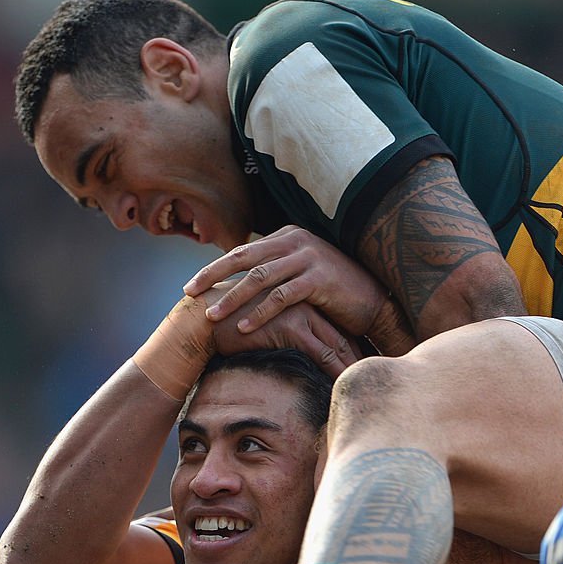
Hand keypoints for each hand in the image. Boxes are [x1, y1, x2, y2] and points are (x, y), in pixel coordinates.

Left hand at [185, 226, 389, 338]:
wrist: (373, 300)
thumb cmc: (333, 292)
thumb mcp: (301, 273)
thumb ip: (276, 271)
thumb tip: (242, 283)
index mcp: (287, 236)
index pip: (243, 251)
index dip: (216, 268)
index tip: (193, 285)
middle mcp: (295, 241)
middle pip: (243, 258)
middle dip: (212, 276)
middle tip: (189, 293)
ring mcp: (307, 258)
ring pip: (259, 278)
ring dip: (232, 298)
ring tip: (212, 316)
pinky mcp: (318, 280)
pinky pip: (282, 297)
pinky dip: (261, 313)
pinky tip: (245, 327)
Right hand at [212, 295, 360, 376]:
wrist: (203, 319)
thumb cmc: (228, 326)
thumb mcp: (263, 325)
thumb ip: (282, 334)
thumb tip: (294, 359)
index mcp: (303, 300)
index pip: (336, 329)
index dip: (351, 351)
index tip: (363, 371)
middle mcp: (306, 302)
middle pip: (343, 337)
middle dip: (358, 361)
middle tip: (373, 383)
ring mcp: (300, 311)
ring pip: (336, 345)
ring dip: (351, 369)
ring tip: (363, 390)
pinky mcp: (291, 324)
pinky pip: (320, 352)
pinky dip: (333, 370)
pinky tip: (342, 386)